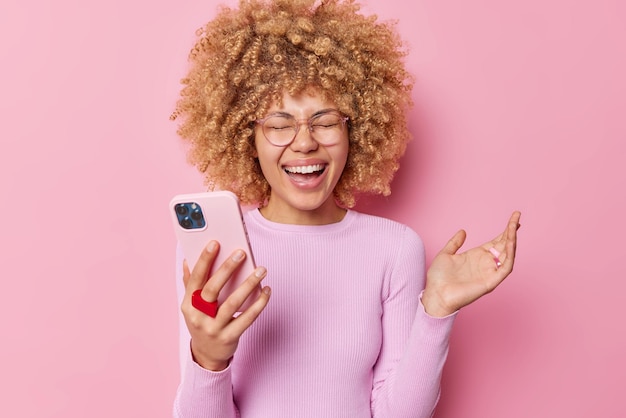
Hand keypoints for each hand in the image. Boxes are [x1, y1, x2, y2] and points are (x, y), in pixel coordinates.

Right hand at [181, 241, 270, 370]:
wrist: (207, 354)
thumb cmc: (203, 321)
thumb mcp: (192, 305)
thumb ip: (191, 283)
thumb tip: (187, 259)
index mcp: (188, 304)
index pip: (195, 279)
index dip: (204, 260)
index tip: (215, 243)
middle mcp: (198, 316)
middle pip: (213, 289)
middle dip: (227, 269)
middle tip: (242, 252)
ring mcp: (213, 328)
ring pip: (232, 303)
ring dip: (248, 284)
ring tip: (261, 269)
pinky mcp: (229, 337)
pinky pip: (247, 318)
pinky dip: (259, 303)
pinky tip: (266, 290)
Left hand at [422, 211, 520, 316]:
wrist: (436, 294)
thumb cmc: (439, 278)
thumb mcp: (446, 254)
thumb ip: (455, 242)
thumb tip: (463, 231)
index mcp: (477, 256)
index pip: (496, 241)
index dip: (505, 231)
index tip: (514, 218)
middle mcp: (486, 263)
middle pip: (504, 245)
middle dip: (512, 231)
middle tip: (517, 217)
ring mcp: (490, 272)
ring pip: (508, 255)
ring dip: (512, 240)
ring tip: (514, 225)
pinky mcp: (491, 282)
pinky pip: (505, 268)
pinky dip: (510, 256)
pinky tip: (510, 243)